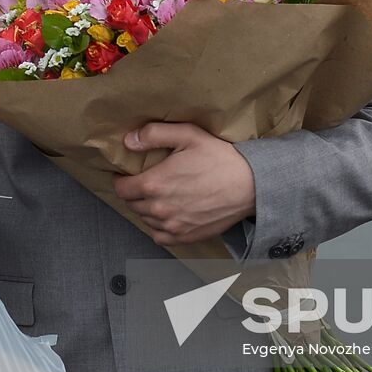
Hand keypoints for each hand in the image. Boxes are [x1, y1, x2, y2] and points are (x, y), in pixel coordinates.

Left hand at [112, 123, 255, 247]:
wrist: (250, 185)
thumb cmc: (220, 158)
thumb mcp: (188, 135)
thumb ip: (155, 134)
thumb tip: (128, 140)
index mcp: (155, 184)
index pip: (121, 189)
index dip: (121, 180)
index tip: (127, 174)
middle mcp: (159, 209)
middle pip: (132, 204)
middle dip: (133, 193)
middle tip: (144, 182)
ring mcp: (172, 226)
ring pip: (145, 220)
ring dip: (145, 209)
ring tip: (157, 196)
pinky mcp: (186, 237)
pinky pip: (159, 236)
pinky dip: (158, 227)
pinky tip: (167, 214)